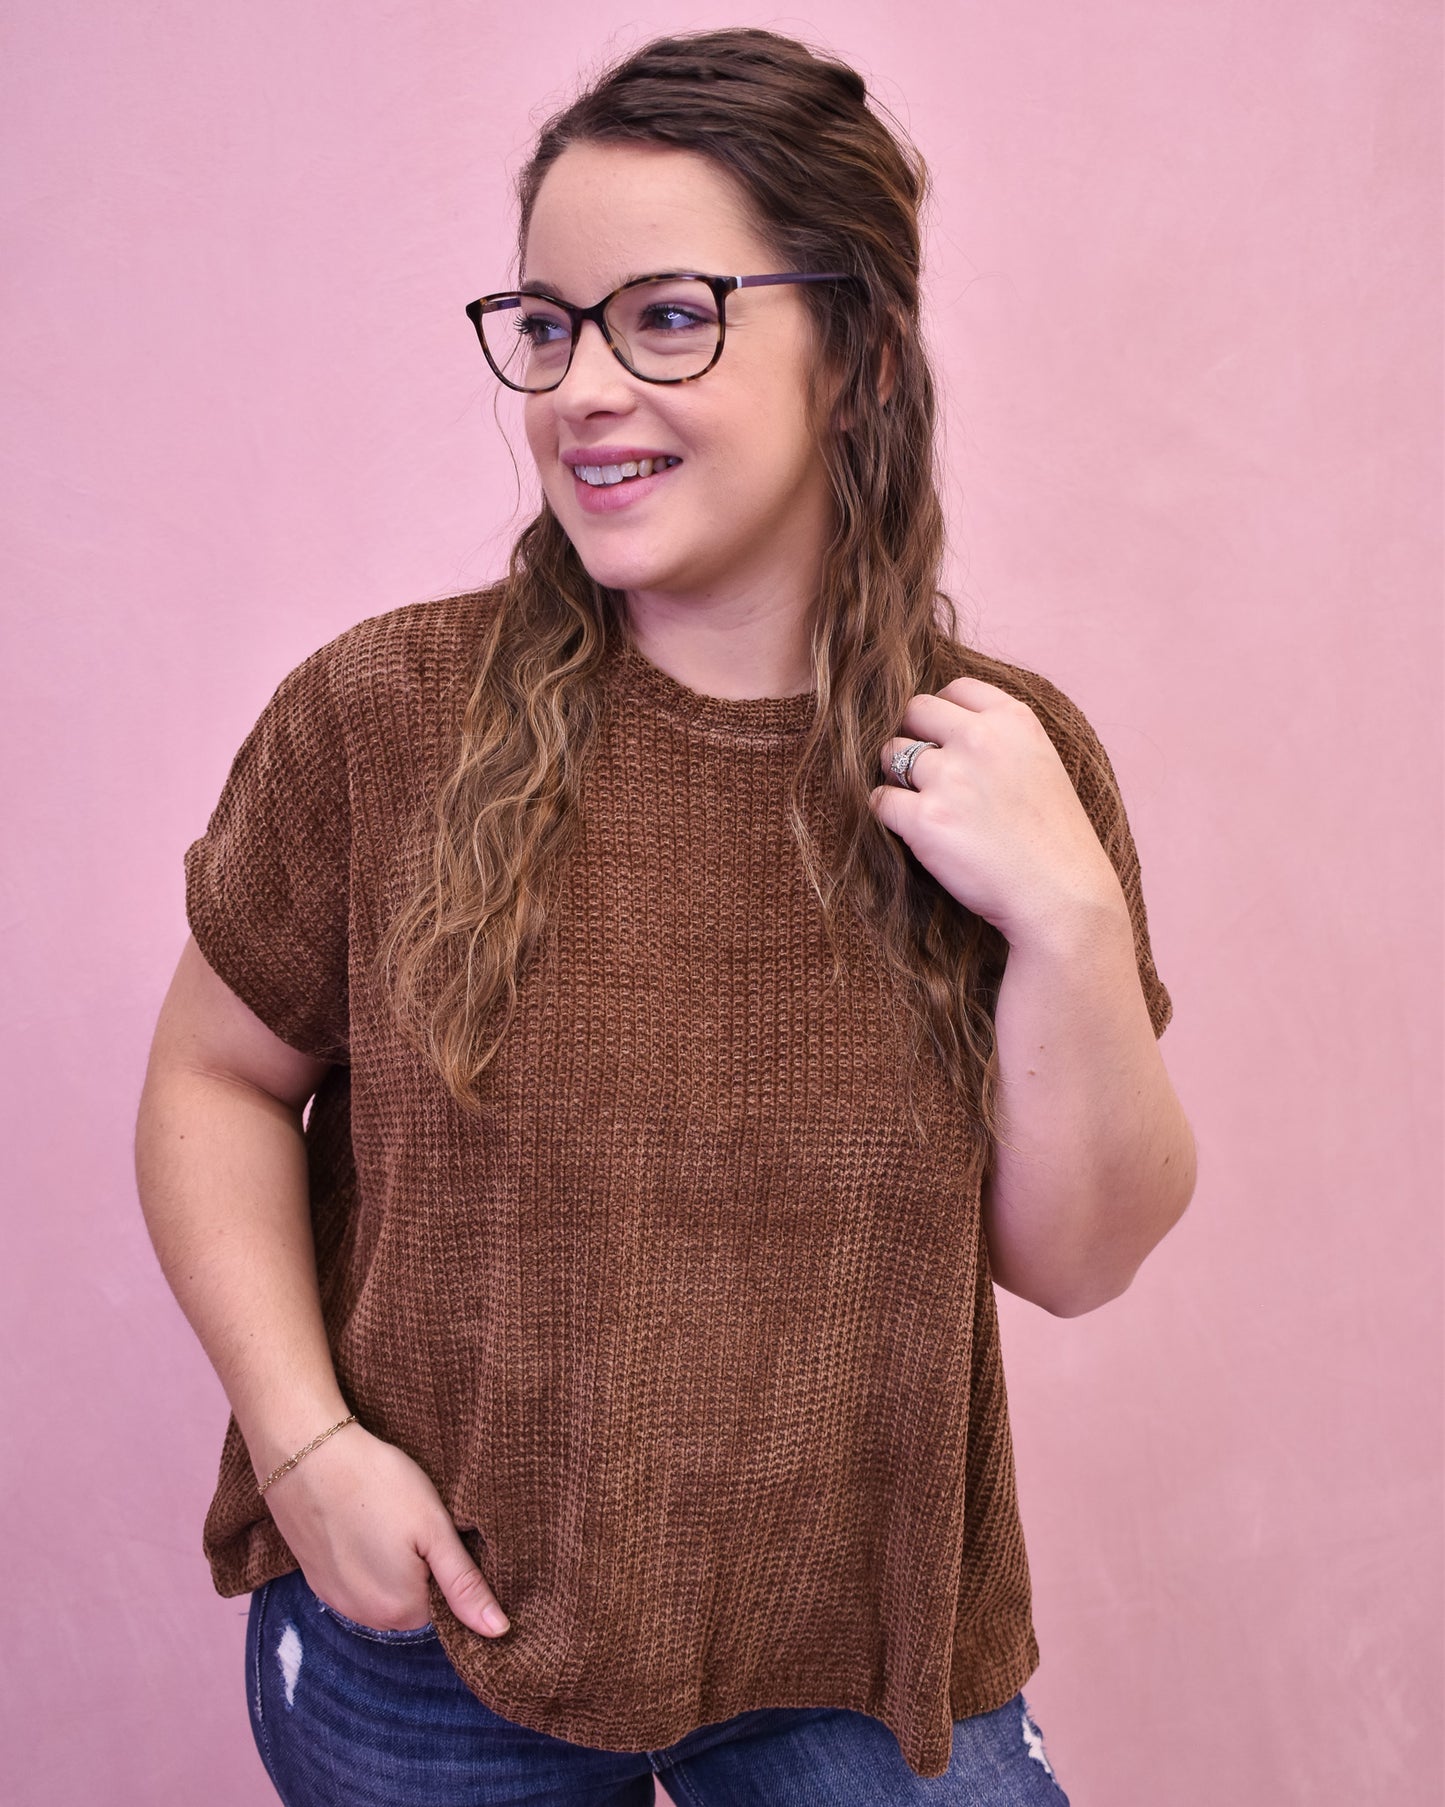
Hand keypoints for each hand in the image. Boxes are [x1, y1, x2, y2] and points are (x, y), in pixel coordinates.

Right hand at [260, 1423, 509, 1637]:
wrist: (307, 1457)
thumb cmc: (379, 1485)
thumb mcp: (434, 1529)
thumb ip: (465, 1585)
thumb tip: (499, 1632)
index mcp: (402, 1610)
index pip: (446, 1604)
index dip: (448, 1565)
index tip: (439, 1531)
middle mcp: (367, 1617)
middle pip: (414, 1599)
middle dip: (420, 1566)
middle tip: (413, 1520)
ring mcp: (337, 1600)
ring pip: (384, 1589)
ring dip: (390, 1563)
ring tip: (387, 1518)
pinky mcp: (316, 1580)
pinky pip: (355, 1579)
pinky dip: (363, 1557)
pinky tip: (362, 1523)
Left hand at [868, 672, 1124, 947]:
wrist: (1063, 897)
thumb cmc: (1054, 841)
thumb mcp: (1042, 765)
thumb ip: (1001, 740)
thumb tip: (946, 730)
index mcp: (1014, 720)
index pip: (955, 688)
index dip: (942, 715)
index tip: (945, 741)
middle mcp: (979, 739)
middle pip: (914, 711)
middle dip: (912, 736)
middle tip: (924, 773)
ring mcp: (949, 777)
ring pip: (891, 754)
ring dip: (898, 778)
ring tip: (926, 807)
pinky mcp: (924, 819)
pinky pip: (879, 800)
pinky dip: (889, 815)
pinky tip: (916, 832)